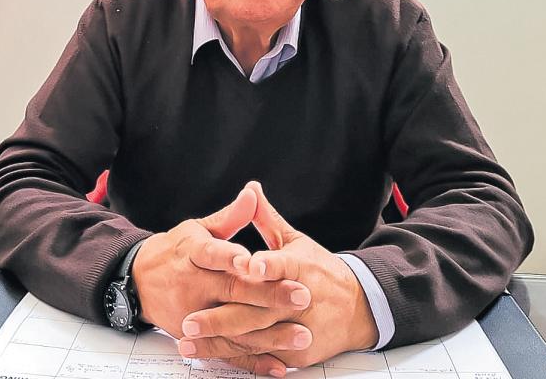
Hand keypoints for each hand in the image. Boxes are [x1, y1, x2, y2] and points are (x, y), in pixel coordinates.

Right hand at [132, 185, 311, 373]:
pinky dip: (254, 361)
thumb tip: (253, 193)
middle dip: (269, 295)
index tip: (256, 262)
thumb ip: (230, 217)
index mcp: (192, 254)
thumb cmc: (176, 252)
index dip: (233, 258)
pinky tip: (279, 365)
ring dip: (269, 333)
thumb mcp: (198, 229)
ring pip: (235, 326)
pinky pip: (228, 352)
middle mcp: (192, 286)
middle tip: (302, 294)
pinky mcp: (196, 337)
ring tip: (301, 334)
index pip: (213, 255)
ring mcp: (193, 315)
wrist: (138, 282)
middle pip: (232, 291)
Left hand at [178, 182, 378, 371]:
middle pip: (259, 309)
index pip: (283, 264)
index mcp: (300, 267)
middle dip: (223, 317)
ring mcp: (298, 328)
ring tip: (187, 340)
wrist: (358, 309)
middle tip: (190, 320)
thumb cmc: (320, 271)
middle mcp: (299, 300)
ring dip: (219, 341)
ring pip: (255, 337)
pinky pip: (261, 355)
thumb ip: (267, 219)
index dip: (268, 265)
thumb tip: (250, 189)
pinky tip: (208, 354)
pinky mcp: (297, 353)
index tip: (250, 266)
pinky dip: (234, 355)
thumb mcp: (296, 242)